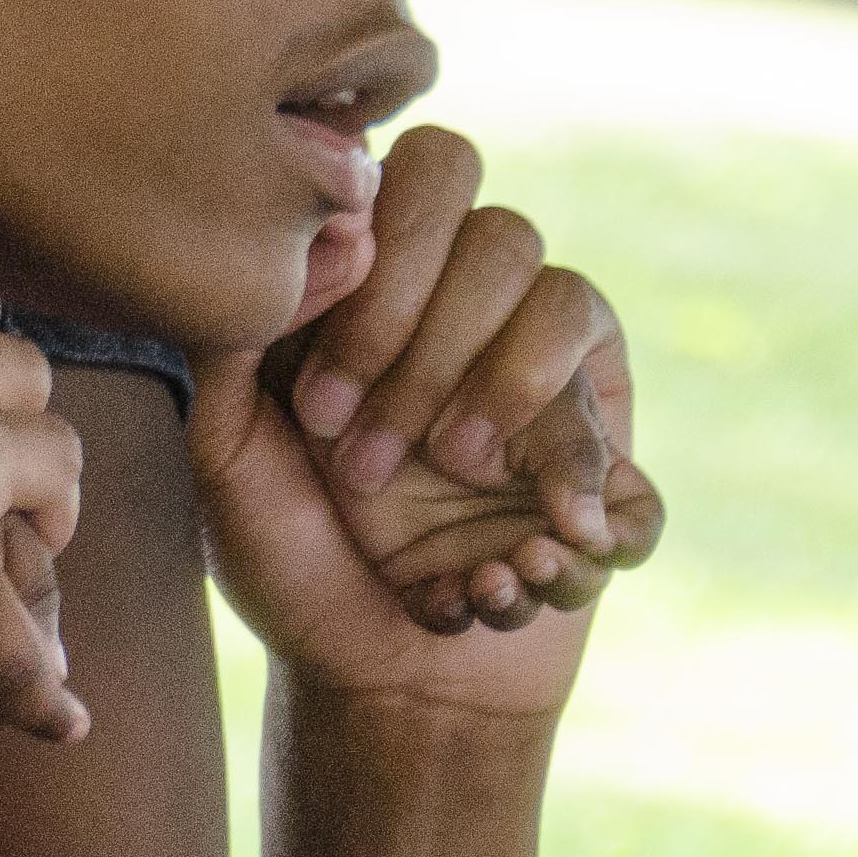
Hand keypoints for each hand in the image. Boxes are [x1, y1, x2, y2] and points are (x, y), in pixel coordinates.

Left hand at [195, 127, 655, 721]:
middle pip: (503, 235)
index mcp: (395, 283)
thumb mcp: (228, 449)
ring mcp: (557, 388)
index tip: (318, 403)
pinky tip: (515, 570)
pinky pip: (629, 454)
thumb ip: (241, 336)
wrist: (370, 682)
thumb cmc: (293, 552)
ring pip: (573, 302)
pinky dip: (578, 516)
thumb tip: (329, 233)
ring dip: (502, 397)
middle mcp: (483, 311)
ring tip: (452, 484)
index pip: (428, 174)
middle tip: (364, 465)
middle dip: (429, 352)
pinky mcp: (609, 478)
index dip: (383, 272)